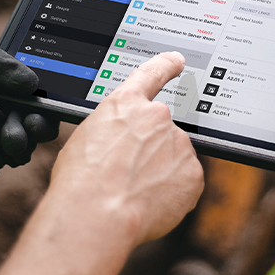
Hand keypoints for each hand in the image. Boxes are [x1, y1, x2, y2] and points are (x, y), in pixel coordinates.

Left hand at [0, 42, 59, 174]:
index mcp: (5, 85)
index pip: (38, 98)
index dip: (46, 108)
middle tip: (22, 134)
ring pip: (16, 147)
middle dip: (31, 130)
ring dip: (5, 139)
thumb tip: (31, 83)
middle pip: (34, 126)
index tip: (39, 115)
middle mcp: (2, 111)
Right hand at [47, 52, 204, 245]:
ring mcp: (179, 144)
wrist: (97, 213)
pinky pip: (185, 183)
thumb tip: (123, 145)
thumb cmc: (81, 181)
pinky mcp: (193, 174)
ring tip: (132, 193)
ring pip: (173, 160)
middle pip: (161, 133)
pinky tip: (150, 203)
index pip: (151, 75)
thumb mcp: (86, 139)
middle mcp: (157, 117)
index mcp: (125, 105)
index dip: (166, 66)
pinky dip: (172, 194)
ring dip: (160, 174)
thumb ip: (113, 132)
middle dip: (150, 154)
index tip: (177, 60)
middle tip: (126, 177)